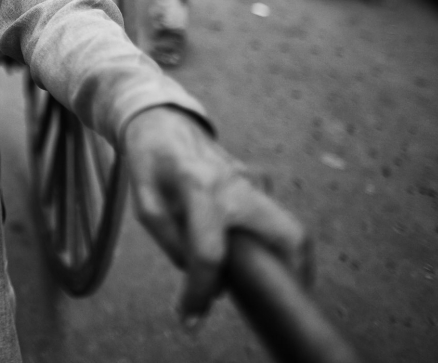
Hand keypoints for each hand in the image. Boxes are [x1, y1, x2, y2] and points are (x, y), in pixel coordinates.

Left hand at [123, 107, 311, 327]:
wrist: (163, 119)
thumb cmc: (151, 161)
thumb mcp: (144, 199)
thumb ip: (166, 236)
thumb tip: (194, 271)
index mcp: (198, 186)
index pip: (209, 252)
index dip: (200, 291)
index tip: (190, 317)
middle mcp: (236, 183)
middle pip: (287, 234)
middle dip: (293, 272)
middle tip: (283, 301)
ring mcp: (254, 180)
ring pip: (289, 226)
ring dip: (287, 259)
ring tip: (271, 286)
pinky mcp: (259, 180)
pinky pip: (273, 217)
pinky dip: (271, 241)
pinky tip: (255, 256)